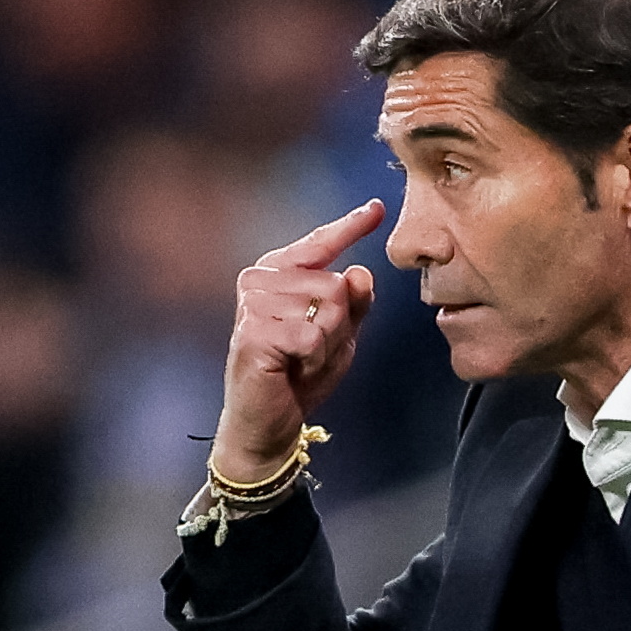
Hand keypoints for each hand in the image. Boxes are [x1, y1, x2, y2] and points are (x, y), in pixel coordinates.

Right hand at [210, 199, 383, 481]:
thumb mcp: (339, 335)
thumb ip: (354, 303)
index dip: (350, 226)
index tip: (377, 208)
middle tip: (311, 351)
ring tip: (300, 360)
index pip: (320, 243)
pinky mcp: (254, 332)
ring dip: (326, 344)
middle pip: (336, 283)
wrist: (267, 422)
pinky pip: (313, 335)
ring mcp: (253, 304)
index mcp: (278, 273)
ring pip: (327, 308)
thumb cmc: (299, 374)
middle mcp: (259, 280)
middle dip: (339, 325)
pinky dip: (314, 358)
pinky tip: (291, 368)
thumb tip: (360, 272)